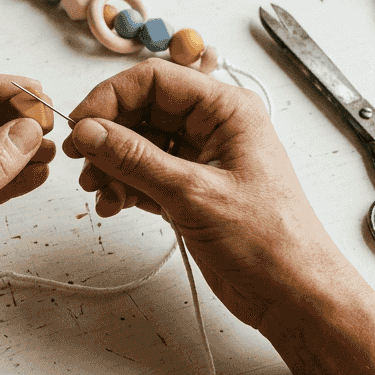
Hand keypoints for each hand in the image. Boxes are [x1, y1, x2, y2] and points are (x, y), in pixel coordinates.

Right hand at [63, 59, 349, 328]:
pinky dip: (125, 186)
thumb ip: (135, 159)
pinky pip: (146, 174)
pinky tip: (114, 205)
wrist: (293, 295)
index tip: (81, 126)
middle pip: (143, 110)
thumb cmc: (270, 242)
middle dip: (108, 135)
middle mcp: (214, 128)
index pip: (156, 79)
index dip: (111, 97)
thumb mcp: (193, 194)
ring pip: (140, 144)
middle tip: (82, 161)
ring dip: (112, 165)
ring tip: (99, 191)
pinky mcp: (192, 190)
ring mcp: (202, 159)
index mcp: (227, 110)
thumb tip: (90, 131)